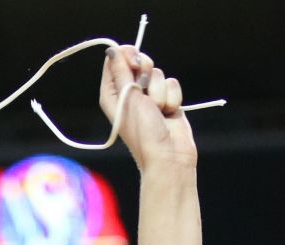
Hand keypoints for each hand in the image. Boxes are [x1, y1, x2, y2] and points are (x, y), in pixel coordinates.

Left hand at [98, 45, 196, 170]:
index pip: (115, 60)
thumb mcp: (128, 97)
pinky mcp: (166, 100)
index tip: (134, 61)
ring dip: (160, 91)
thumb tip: (113, 49)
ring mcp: (149, 97)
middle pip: (139, 61)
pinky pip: (172, 83)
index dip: (126, 56)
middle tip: (145, 87)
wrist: (168, 154)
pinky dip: (172, 97)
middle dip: (146, 71)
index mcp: (112, 93)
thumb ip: (123, 71)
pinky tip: (169, 112)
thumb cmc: (143, 130)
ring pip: (158, 73)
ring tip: (158, 109)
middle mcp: (129, 93)